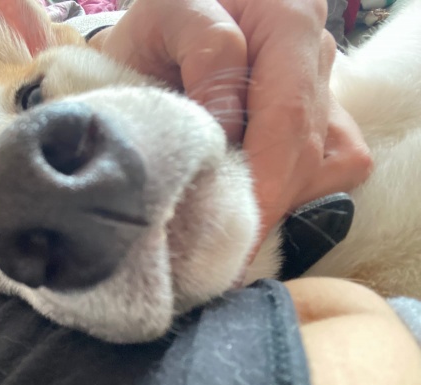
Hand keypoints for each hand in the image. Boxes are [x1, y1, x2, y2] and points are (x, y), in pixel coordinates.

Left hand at [91, 0, 372, 244]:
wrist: (161, 41)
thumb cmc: (158, 32)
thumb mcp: (167, 19)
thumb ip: (205, 52)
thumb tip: (233, 128)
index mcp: (287, 19)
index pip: (286, 116)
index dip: (263, 184)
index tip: (236, 237)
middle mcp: (315, 54)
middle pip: (307, 149)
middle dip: (266, 206)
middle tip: (226, 253)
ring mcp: (322, 90)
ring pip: (325, 166)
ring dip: (278, 200)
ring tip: (230, 216)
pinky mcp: (322, 120)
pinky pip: (334, 169)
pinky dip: (297, 192)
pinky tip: (256, 196)